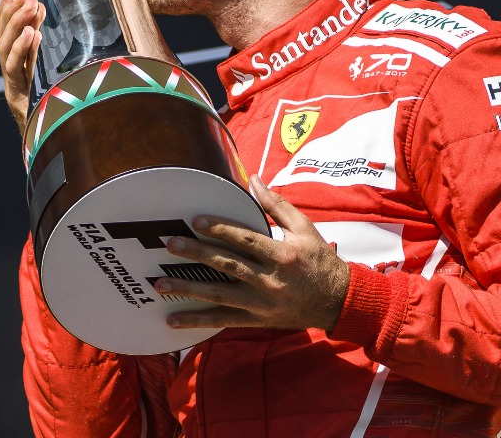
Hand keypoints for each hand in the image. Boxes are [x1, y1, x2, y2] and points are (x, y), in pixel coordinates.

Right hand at [0, 0, 44, 134]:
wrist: (48, 138)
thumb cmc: (50, 102)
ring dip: (16, 25)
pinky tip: (34, 34)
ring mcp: (12, 83)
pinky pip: (17, 69)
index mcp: (14, 64)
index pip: (3, 31)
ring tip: (29, 7)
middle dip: (11, 13)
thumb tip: (36, 7)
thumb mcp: (46, 68)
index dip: (5, 10)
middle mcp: (9, 72)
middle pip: (1, 38)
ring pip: (4, 50)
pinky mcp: (19, 95)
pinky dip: (23, 49)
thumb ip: (38, 39)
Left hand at [155, 179, 350, 331]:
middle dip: (196, 254)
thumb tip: (254, 179)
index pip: (245, 240)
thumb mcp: (304, 229)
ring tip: (160, 283)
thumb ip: (276, 205)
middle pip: (227, 265)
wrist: (339, 301)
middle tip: (170, 245)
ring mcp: (261, 303)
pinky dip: (198, 321)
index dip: (220, 229)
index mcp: (282, 255)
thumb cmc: (320, 260)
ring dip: (188, 289)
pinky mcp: (256, 319)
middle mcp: (270, 280)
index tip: (195, 221)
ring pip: (219, 295)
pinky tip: (173, 319)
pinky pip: (223, 321)